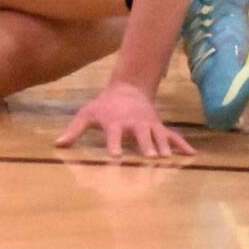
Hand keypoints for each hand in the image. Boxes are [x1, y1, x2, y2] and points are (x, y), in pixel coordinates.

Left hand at [55, 80, 195, 159]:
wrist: (128, 90)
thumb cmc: (104, 106)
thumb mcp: (87, 114)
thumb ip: (74, 130)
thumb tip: (57, 145)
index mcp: (116, 122)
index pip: (114, 133)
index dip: (115, 144)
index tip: (116, 156)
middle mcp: (134, 123)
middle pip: (141, 134)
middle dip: (145, 146)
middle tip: (150, 158)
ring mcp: (148, 125)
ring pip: (158, 135)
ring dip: (163, 146)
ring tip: (167, 159)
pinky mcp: (158, 127)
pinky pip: (172, 135)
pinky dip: (182, 144)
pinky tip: (192, 155)